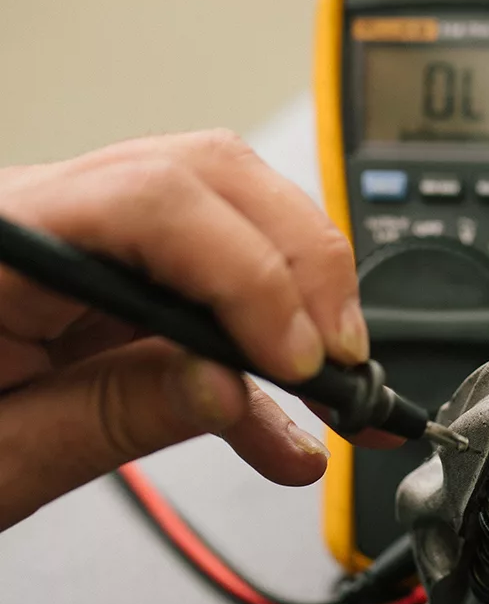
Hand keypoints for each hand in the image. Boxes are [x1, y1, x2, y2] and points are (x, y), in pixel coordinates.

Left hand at [0, 130, 366, 528]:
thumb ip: (113, 417)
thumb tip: (232, 387)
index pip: (153, 202)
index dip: (250, 272)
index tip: (299, 358)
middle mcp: (34, 214)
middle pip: (204, 177)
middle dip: (296, 264)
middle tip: (338, 360)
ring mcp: (69, 237)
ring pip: (219, 209)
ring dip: (293, 289)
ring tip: (331, 380)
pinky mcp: (93, 277)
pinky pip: (198, 285)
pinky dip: (254, 350)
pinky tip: (281, 426)